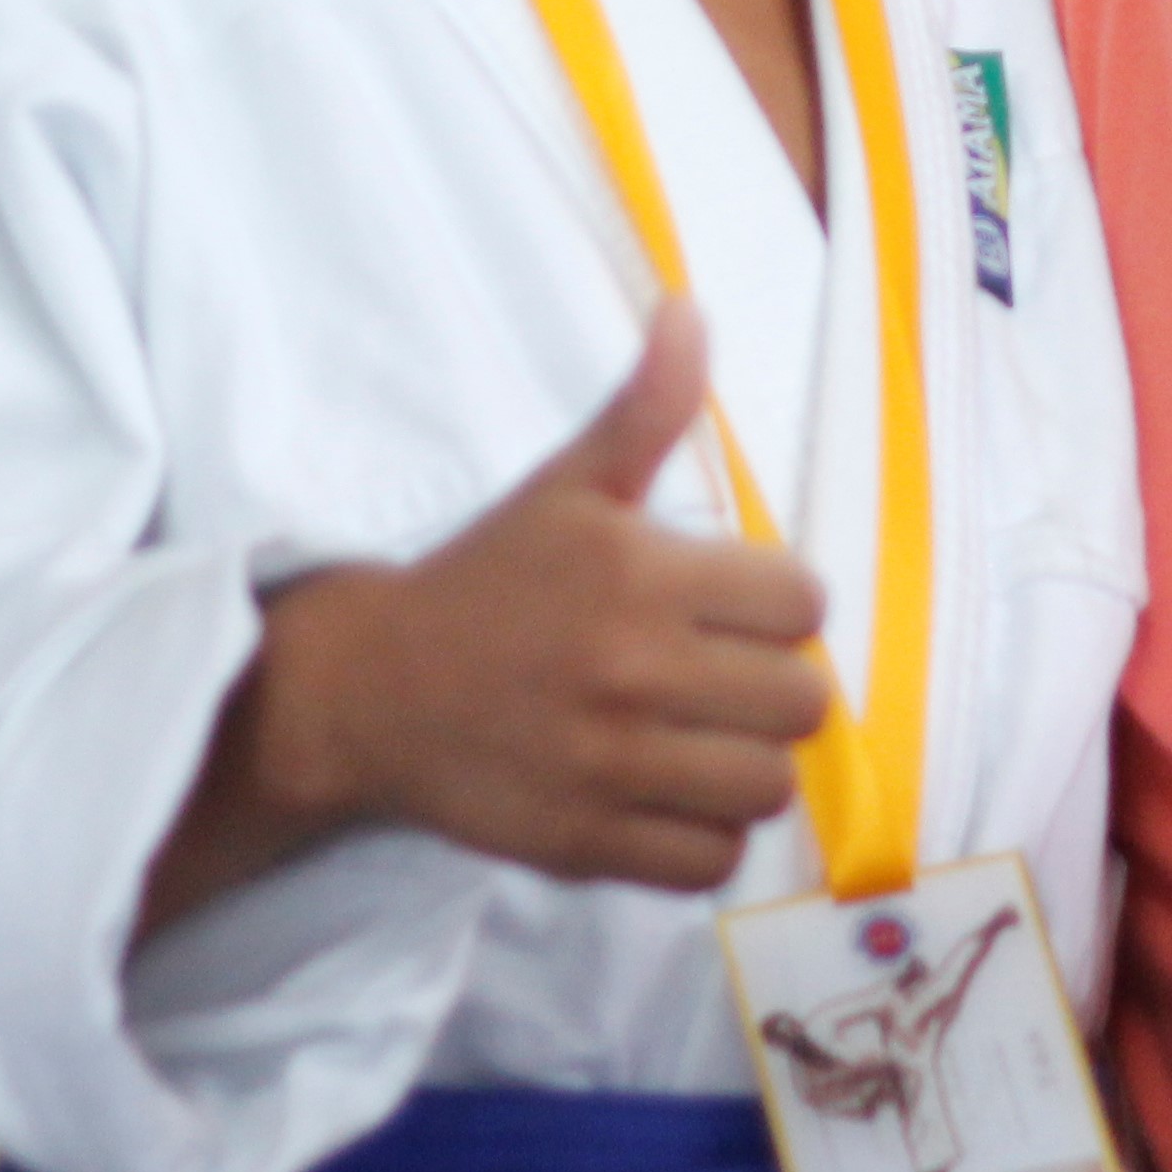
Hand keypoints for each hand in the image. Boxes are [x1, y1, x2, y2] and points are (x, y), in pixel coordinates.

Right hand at [155, 299, 834, 923]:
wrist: (369, 690)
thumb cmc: (484, 580)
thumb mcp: (566, 484)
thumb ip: (646, 407)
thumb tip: (692, 310)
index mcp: (640, 577)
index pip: (802, 601)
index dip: (781, 603)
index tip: (737, 606)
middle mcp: (634, 674)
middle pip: (802, 701)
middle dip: (775, 685)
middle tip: (728, 675)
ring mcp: (611, 769)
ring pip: (767, 786)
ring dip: (750, 762)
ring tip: (709, 736)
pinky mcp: (587, 845)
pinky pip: (709, 861)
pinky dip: (704, 834)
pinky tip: (672, 793)